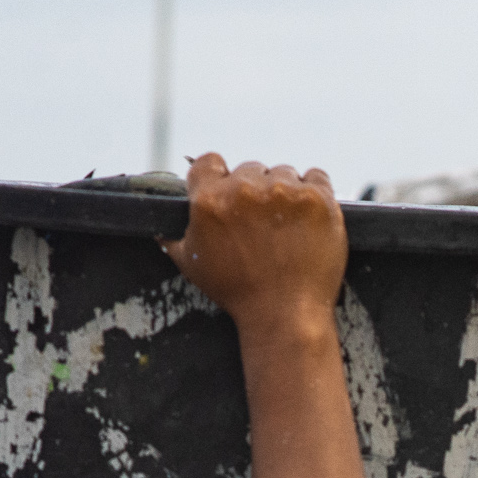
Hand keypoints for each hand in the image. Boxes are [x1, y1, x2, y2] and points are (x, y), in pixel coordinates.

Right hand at [163, 155, 347, 337]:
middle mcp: (245, 189)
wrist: (285, 315)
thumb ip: (173, 238)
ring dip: (285, 192)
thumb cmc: (238, 294)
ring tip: (287, 225)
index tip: (229, 191)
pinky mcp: (317, 199)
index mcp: (209, 201)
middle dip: (256, 191)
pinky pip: (316, 176)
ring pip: (283, 172)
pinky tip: (308, 216)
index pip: (209, 162)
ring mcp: (284, 192)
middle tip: (263, 222)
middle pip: (250, 169)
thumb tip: (159, 226)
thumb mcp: (192, 267)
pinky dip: (314, 192)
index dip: (219, 176)